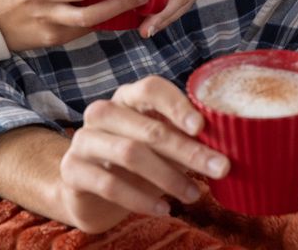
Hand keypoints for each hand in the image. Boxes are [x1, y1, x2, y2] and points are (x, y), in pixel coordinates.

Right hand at [57, 76, 229, 230]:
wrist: (90, 191)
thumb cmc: (136, 160)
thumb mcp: (160, 145)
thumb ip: (184, 138)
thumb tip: (224, 147)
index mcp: (127, 97)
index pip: (151, 88)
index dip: (177, 106)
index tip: (202, 127)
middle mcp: (103, 112)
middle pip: (149, 128)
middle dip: (188, 151)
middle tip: (220, 168)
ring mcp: (84, 139)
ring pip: (131, 154)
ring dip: (168, 177)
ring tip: (194, 195)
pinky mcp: (72, 170)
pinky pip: (110, 184)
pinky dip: (141, 199)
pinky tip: (164, 209)